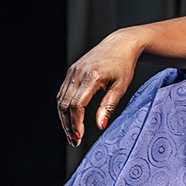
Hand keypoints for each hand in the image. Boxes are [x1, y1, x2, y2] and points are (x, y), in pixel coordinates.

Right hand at [56, 31, 142, 146]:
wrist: (120, 44)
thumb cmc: (124, 65)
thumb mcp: (121, 87)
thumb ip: (109, 106)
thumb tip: (100, 125)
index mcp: (92, 76)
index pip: (76, 104)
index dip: (76, 122)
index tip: (79, 137)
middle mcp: (78, 72)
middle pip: (64, 104)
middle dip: (68, 125)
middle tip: (74, 141)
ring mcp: (73, 71)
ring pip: (61, 99)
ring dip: (64, 118)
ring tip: (71, 134)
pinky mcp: (71, 71)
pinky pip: (63, 93)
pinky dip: (64, 108)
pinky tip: (69, 119)